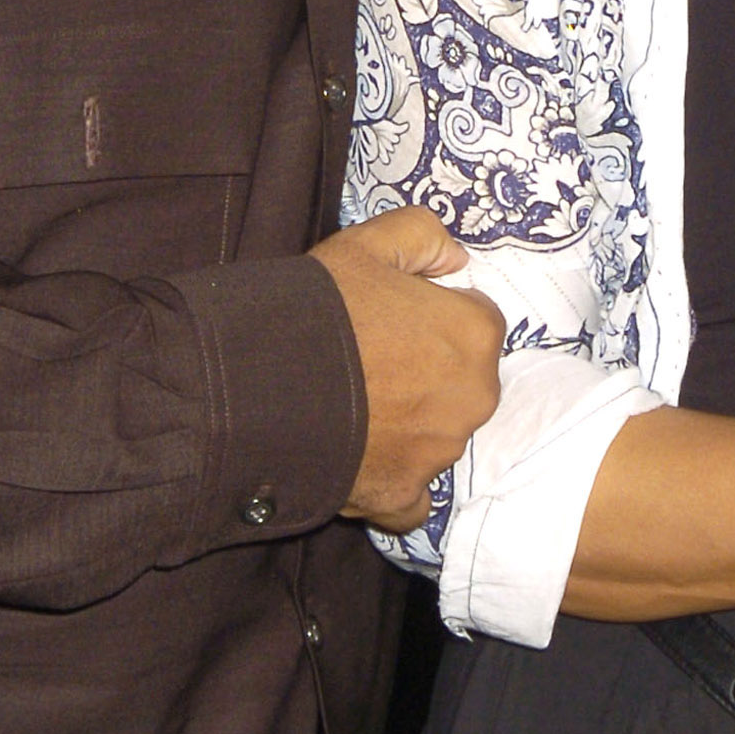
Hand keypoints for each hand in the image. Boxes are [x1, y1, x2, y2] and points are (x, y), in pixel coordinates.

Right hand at [314, 208, 504, 533]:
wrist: (260, 383)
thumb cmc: (319, 308)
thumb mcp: (366, 244)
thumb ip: (422, 235)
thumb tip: (457, 260)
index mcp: (475, 334)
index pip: (474, 322)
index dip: (433, 318)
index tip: (393, 322)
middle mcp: (474, 398)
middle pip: (462, 383)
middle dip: (428, 374)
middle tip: (370, 364)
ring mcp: (439, 453)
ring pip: (437, 436)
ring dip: (409, 425)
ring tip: (351, 410)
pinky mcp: (401, 495)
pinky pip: (412, 498)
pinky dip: (395, 485)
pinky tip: (365, 464)